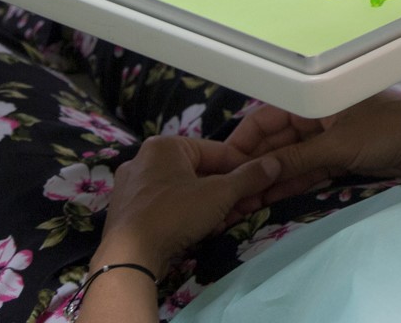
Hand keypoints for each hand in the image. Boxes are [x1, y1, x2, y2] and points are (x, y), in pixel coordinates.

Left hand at [98, 136, 280, 272]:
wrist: (129, 256)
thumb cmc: (175, 213)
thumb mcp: (220, 193)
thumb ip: (249, 177)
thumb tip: (274, 163)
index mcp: (165, 145)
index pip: (217, 151)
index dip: (243, 168)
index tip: (261, 184)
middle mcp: (143, 160)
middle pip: (199, 172)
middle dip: (225, 190)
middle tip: (244, 207)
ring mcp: (131, 187)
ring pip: (182, 190)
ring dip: (207, 204)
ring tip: (224, 222)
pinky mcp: (125, 212)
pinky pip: (165, 206)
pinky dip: (185, 214)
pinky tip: (199, 230)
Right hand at [225, 89, 400, 204]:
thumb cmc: (390, 128)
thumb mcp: (338, 145)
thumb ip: (297, 158)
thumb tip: (256, 169)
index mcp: (316, 98)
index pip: (269, 117)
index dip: (246, 140)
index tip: (225, 164)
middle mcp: (320, 115)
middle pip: (278, 141)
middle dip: (256, 164)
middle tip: (232, 190)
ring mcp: (332, 137)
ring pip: (292, 158)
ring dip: (272, 178)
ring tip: (245, 201)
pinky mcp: (343, 157)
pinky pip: (310, 170)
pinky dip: (293, 183)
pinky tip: (271, 198)